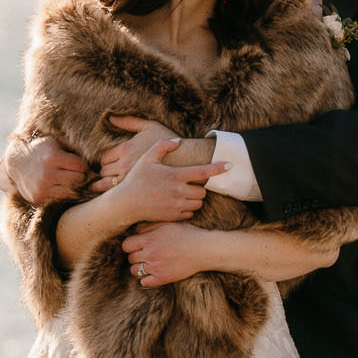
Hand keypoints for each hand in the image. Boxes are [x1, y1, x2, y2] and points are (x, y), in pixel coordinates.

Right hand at [0, 136, 88, 205]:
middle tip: (78, 173)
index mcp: (53, 157)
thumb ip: (73, 146)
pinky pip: (61, 198)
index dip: (84, 165)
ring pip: (72, 191)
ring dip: (74, 186)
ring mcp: (42, 188)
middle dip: (81, 176)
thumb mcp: (55, 142)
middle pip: (79, 179)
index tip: (81, 164)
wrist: (16, 163)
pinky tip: (61, 186)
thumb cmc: (41, 149)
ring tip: (70, 179)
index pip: (82, 166)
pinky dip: (64, 193)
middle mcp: (47, 174)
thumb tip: (97, 150)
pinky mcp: (39, 198)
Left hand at [92, 116, 176, 191]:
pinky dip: (117, 196)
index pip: (104, 159)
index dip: (106, 162)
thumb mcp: (149, 126)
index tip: (110, 165)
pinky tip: (123, 195)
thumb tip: (112, 118)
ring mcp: (130, 179)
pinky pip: (120, 195)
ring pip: (108, 186)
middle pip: (104, 173)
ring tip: (114, 186)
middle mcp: (124, 165)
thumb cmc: (168, 141)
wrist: (186, 160)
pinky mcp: (138, 191)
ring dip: (108, 186)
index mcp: (125, 149)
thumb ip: (130, 122)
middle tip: (110, 176)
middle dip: (106, 174)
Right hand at [112, 141, 226, 224]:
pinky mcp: (174, 216)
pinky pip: (190, 213)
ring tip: (183, 193)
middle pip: (203, 191)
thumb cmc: (136, 179)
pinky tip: (177, 203)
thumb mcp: (147, 159)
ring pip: (198, 202)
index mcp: (175, 175)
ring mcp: (177, 205)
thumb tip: (178, 141)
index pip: (203, 172)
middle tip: (189, 184)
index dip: (218, 168)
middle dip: (200, 187)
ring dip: (195, 198)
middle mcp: (178, 191)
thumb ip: (163, 147)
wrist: (126, 204)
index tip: (230, 164)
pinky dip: (188, 208)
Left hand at [122, 221, 210, 287]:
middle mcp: (151, 253)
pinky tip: (152, 274)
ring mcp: (156, 267)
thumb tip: (137, 233)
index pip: (126, 245)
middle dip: (135, 256)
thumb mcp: (168, 225)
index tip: (137, 246)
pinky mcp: (163, 278)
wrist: (204, 249)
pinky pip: (144, 282)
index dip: (130, 246)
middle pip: (130, 258)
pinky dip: (145, 279)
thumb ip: (150, 227)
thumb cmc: (187, 235)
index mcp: (150, 239)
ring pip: (134, 271)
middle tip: (145, 255)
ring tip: (148, 265)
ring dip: (139, 268)